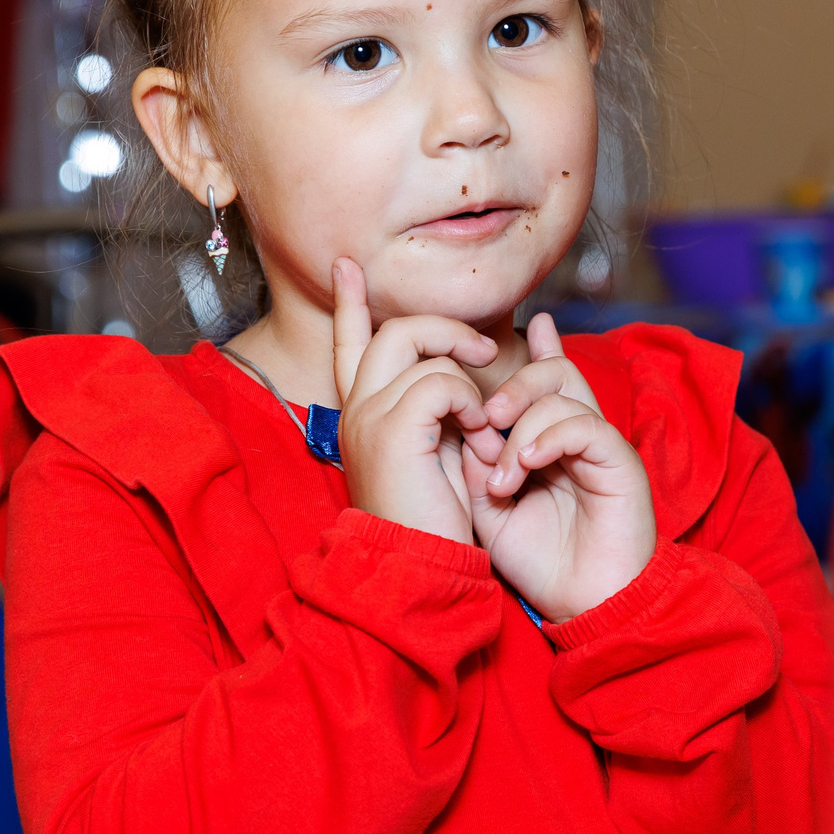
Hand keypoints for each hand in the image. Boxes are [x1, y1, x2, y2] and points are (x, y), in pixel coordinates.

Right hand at [332, 258, 497, 544]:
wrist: (419, 566)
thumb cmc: (433, 520)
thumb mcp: (436, 452)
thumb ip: (436, 409)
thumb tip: (458, 371)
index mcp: (360, 415)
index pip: (349, 343)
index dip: (350, 304)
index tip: (348, 267)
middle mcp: (355, 409)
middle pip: (392, 330)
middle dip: (443, 328)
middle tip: (481, 350)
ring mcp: (369, 415)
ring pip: (418, 345)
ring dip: (465, 374)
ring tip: (484, 419)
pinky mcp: (393, 427)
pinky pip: (440, 379)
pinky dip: (469, 401)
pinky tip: (479, 435)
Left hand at [461, 314, 656, 620]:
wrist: (581, 605)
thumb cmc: (540, 562)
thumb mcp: (491, 509)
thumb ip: (479, 464)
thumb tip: (470, 422)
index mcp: (550, 440)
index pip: (544, 382)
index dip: (536, 351)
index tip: (515, 332)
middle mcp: (578, 436)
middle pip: (554, 372)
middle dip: (515, 384)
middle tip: (485, 418)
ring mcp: (601, 446)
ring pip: (564, 395)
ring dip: (521, 428)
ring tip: (501, 478)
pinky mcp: (620, 462)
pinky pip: (585, 426)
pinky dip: (550, 438)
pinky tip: (525, 464)